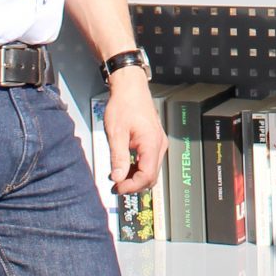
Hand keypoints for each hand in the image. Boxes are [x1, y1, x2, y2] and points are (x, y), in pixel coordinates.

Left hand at [103, 69, 164, 195]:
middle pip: (151, 176)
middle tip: (116, 187)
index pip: (147, 175)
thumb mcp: (116, 133)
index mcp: (151, 143)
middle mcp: (159, 144)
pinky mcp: (153, 141)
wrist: (130, 87)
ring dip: (135, 178)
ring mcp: (158, 143)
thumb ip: (118, 157)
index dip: (132, 186)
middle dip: (134, 185)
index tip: (117, 187)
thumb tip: (118, 178)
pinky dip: (137, 169)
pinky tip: (124, 167)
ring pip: (151, 170)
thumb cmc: (124, 104)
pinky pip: (149, 162)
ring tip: (117, 177)